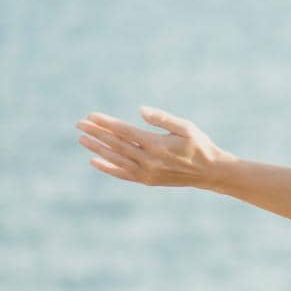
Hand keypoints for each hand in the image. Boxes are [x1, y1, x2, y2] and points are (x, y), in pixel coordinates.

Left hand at [75, 107, 233, 188]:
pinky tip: (94, 161)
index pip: (123, 131)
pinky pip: (122, 174)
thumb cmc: (199, 145)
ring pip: (115, 159)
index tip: (91, 116)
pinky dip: (107, 168)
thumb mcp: (186, 127)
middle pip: (115, 144)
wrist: (210, 172)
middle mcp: (149, 160)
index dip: (105, 123)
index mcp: (157, 144)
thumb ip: (162, 118)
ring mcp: (147, 172)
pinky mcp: (147, 180)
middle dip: (96, 133)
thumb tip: (141, 110)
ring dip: (97, 149)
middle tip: (80, 125)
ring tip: (82, 140)